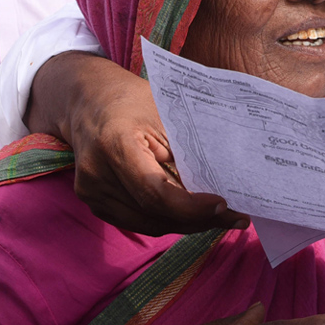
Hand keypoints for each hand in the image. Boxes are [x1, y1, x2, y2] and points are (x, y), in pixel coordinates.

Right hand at [28, 52, 249, 235]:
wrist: (88, 100)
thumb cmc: (132, 100)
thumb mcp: (165, 112)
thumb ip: (188, 148)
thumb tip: (226, 181)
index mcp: (115, 143)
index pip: (154, 191)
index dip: (190, 207)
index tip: (223, 203)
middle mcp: (96, 173)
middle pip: (154, 213)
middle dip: (198, 219)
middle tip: (236, 217)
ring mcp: (91, 192)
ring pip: (148, 224)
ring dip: (186, 224)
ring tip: (221, 218)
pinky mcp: (93, 203)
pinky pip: (137, 221)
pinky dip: (167, 220)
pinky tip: (193, 215)